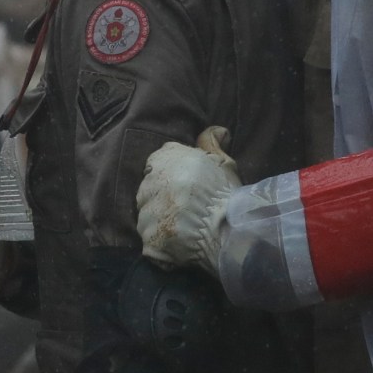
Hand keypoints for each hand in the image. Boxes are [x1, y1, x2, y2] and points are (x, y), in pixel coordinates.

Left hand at [136, 127, 239, 271]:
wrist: (227, 230)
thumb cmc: (228, 194)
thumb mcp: (224, 163)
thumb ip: (212, 142)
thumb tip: (217, 130)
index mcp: (164, 158)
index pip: (158, 163)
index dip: (173, 176)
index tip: (187, 187)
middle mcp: (149, 182)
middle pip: (150, 189)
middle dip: (165, 197)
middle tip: (188, 208)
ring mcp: (145, 211)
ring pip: (148, 214)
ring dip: (161, 220)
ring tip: (185, 227)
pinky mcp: (146, 236)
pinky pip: (150, 238)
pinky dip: (161, 240)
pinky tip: (179, 242)